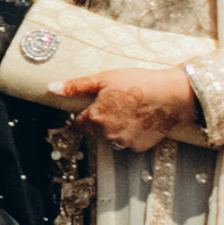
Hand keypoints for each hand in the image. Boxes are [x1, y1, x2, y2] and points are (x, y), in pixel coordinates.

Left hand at [59, 62, 195, 153]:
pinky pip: (129, 142)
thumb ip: (76, 86)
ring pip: (113, 137)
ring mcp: (124, 142)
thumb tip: (52, 88)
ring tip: (131, 110)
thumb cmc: (138, 83)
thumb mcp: (104, 78)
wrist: (171, 94)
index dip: (83, 115)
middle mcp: (108, 134)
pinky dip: (132, 133)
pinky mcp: (140, 146)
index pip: (79, 123)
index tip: (89, 109)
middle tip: (117, 104)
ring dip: (116, 128)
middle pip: (96, 130)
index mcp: (96, 117)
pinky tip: (141, 119)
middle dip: (101, 120)